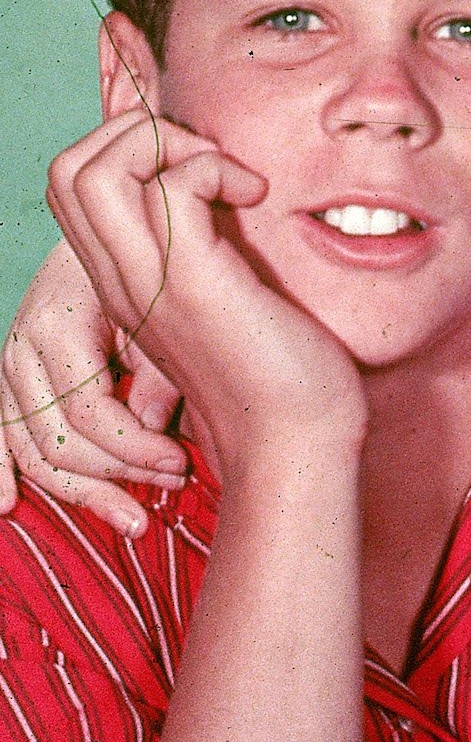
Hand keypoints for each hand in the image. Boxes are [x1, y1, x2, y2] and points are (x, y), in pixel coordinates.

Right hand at [1, 237, 185, 531]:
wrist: (110, 222)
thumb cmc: (146, 263)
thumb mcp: (160, 307)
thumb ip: (160, 371)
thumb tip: (156, 437)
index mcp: (58, 326)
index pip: (88, 413)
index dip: (136, 450)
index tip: (182, 463)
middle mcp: (21, 349)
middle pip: (58, 442)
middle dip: (118, 475)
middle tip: (173, 486)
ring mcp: (9, 366)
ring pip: (33, 449)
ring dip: (82, 491)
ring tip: (132, 519)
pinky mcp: (9, 378)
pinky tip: (8, 505)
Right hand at [44, 109, 363, 478]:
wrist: (295, 447)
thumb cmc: (280, 376)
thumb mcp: (226, 298)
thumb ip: (206, 249)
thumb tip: (228, 188)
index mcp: (124, 283)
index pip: (73, 186)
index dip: (125, 145)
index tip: (198, 163)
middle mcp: (121, 282)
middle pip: (68, 169)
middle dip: (135, 132)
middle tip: (207, 161)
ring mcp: (148, 284)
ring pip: (94, 171)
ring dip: (166, 144)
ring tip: (226, 176)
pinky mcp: (190, 285)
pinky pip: (171, 189)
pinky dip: (214, 168)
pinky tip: (255, 195)